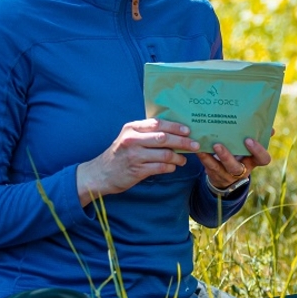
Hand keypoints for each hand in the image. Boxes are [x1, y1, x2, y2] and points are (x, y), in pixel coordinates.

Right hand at [76, 118, 199, 202]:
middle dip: (183, 142)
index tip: (188, 130)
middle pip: (164, 138)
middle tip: (195, 145)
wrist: (101, 173)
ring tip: (183, 159)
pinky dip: (170, 167)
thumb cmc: (120, 154)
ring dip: (178, 157)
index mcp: (132, 128)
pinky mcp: (137, 170)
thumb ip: (146, 132)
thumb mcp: (128, 137)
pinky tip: (173, 167)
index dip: (175, 127)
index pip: (158, 124)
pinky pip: (161, 167)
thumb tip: (173, 130)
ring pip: (165, 154)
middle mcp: (133, 140)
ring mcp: (135, 156)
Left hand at [197, 137, 271, 190]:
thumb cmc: (241, 155)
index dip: (257, 151)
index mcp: (253, 161)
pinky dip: (203, 157)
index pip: (263, 160)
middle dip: (227, 157)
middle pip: (236, 168)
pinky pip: (208, 166)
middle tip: (219, 145)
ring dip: (212, 157)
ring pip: (219, 168)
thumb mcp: (251, 149)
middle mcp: (241, 170)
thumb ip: (259, 138)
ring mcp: (226, 174)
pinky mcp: (214, 173)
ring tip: (209, 145)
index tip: (249, 140)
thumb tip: (271, 128)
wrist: (226, 175)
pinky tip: (199, 148)